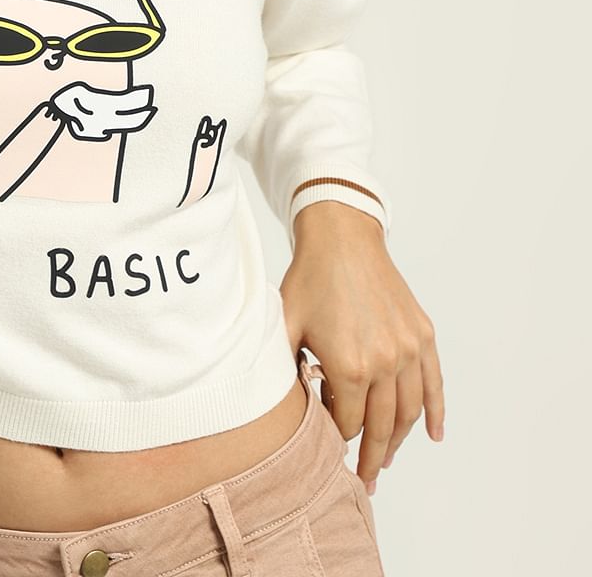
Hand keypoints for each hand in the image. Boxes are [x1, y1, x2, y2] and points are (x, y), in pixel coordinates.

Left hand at [280, 202, 444, 495]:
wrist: (342, 238)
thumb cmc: (309, 280)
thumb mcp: (284, 325)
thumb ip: (284, 372)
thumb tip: (285, 412)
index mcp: (349, 366)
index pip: (347, 424)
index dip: (335, 438)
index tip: (326, 446)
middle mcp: (386, 362)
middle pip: (380, 427)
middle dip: (370, 458)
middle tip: (364, 482)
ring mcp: (409, 349)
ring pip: (408, 412)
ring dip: (398, 442)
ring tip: (385, 460)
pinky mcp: (423, 335)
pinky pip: (433, 383)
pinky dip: (435, 412)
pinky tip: (433, 435)